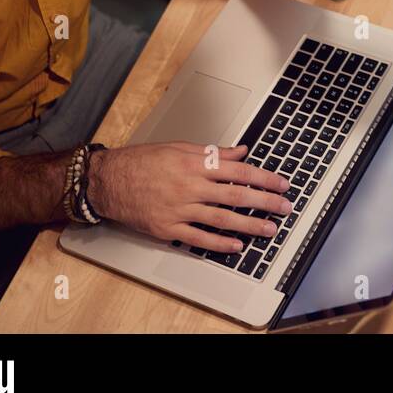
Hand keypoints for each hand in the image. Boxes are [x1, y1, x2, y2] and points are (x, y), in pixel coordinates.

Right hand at [87, 143, 292, 253]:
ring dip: (249, 225)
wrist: (108, 180)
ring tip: (269, 229)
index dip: (264, 178)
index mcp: (195, 164)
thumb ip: (213, 152)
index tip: (281, 183)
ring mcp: (179, 209)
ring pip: (222, 218)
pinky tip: (236, 245)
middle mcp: (190, 186)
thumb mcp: (180, 147)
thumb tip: (241, 151)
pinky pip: (198, 238)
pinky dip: (219, 243)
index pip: (239, 171)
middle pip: (236, 195)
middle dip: (265, 202)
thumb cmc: (142, 161)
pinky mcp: (167, 227)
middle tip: (285, 208)